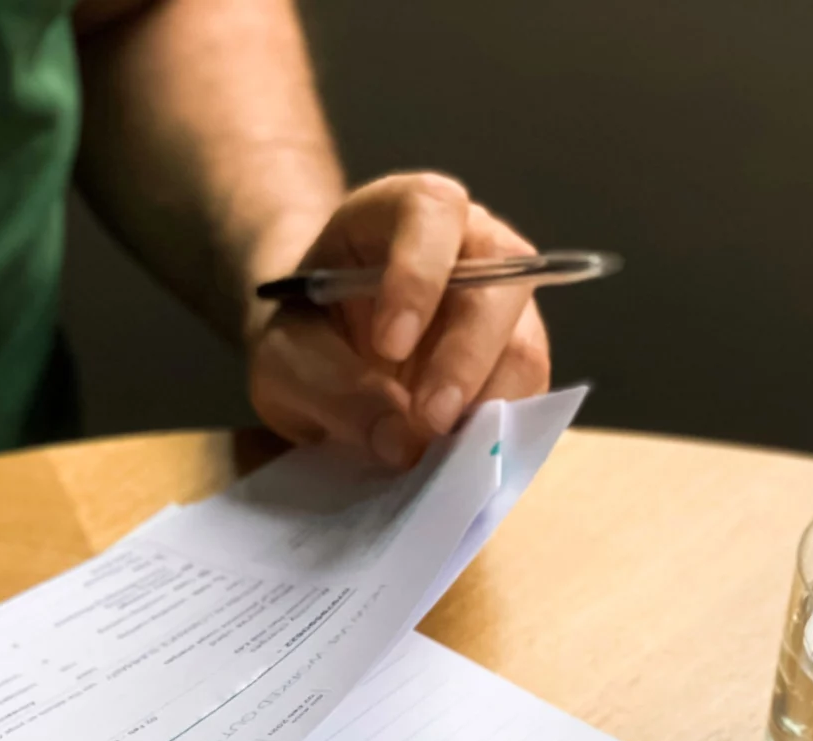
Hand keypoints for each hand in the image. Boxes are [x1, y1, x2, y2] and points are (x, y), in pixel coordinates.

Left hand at [247, 172, 552, 468]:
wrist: (317, 354)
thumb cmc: (302, 334)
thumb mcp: (286, 359)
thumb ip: (330, 387)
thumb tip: (404, 442)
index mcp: (402, 211)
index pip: (432, 212)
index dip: (419, 274)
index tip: (389, 344)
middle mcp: (469, 244)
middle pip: (502, 276)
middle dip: (467, 355)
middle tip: (431, 420)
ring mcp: (499, 305)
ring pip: (524, 342)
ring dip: (489, 404)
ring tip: (440, 450)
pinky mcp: (512, 360)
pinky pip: (526, 395)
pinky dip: (497, 433)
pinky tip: (457, 457)